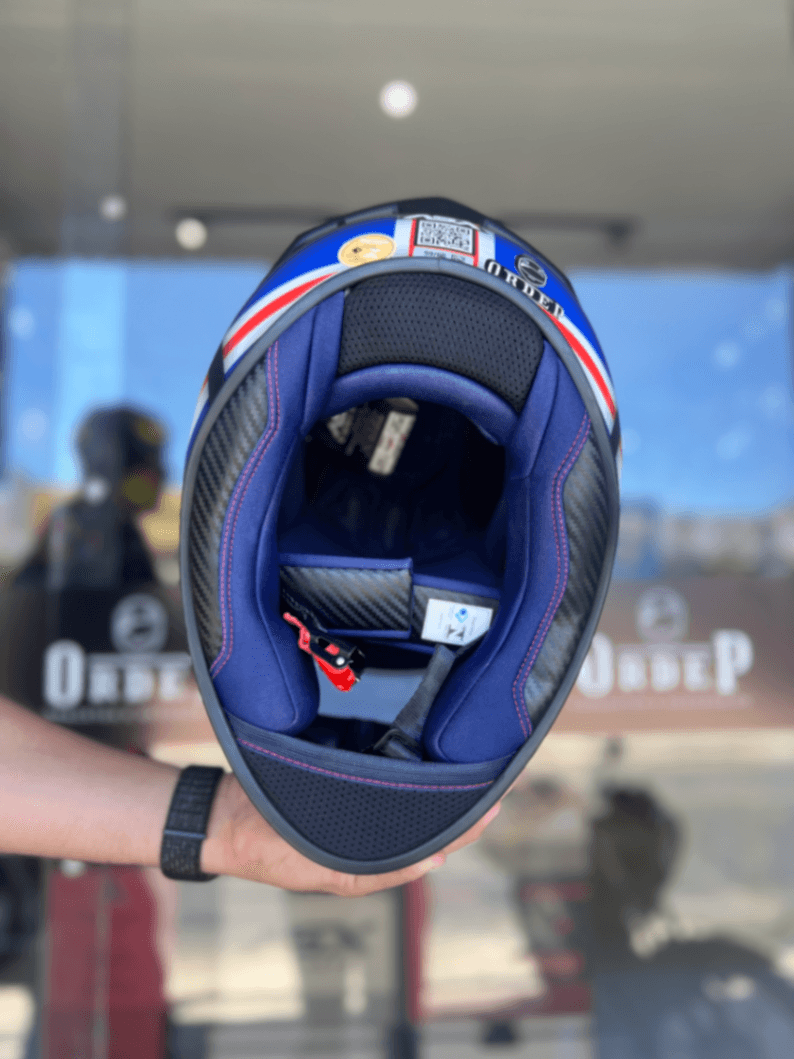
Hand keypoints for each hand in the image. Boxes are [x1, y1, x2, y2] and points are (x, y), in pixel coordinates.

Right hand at [202, 772, 500, 895]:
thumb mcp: (332, 871)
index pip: (438, 834)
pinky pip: (384, 762)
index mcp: (378, 848)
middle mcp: (374, 818)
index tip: (499, 796)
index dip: (470, 819)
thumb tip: (439, 858)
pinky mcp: (345, 768)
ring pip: (411, 782)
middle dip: (464, 788)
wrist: (228, 814)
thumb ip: (383, 871)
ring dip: (441, 771)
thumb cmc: (275, 848)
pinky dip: (407, 756)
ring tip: (474, 752)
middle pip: (431, 803)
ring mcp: (360, 793)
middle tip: (499, 766)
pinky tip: (429, 741)